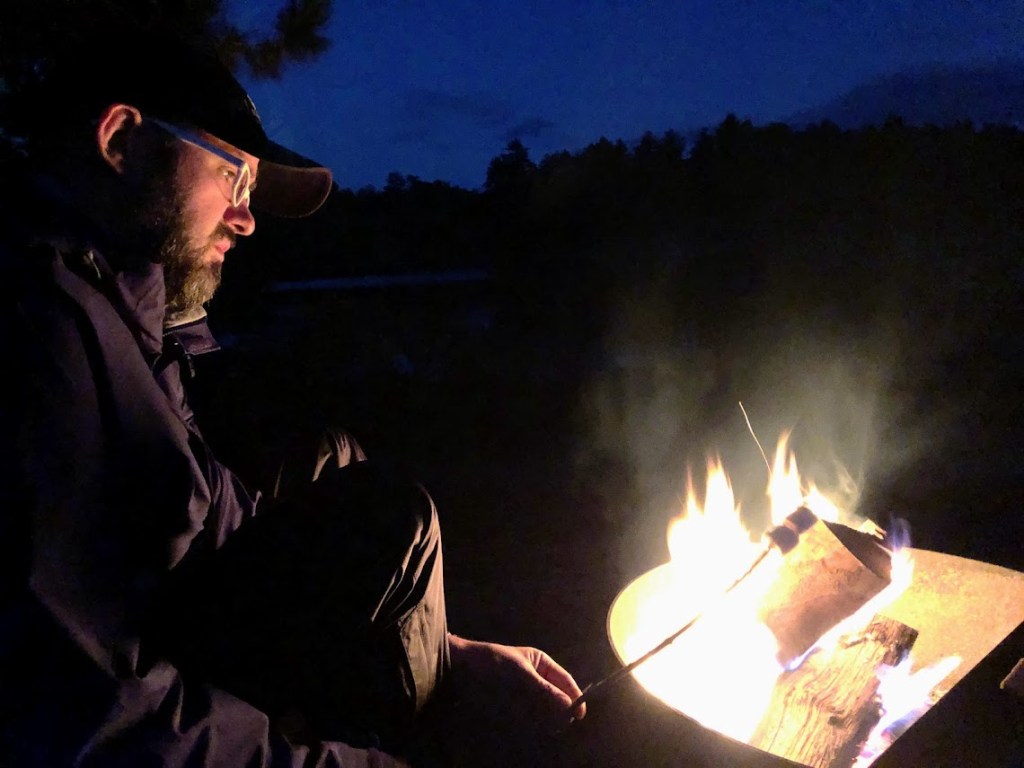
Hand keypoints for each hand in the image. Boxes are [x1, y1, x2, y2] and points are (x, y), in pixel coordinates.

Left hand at [447, 634, 585, 729]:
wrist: (461, 667)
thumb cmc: (491, 661)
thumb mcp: (518, 671)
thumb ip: (543, 688)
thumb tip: (568, 704)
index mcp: (542, 663)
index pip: (565, 680)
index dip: (574, 696)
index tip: (579, 715)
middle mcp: (537, 678)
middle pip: (557, 697)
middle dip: (560, 710)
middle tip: (561, 724)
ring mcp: (526, 693)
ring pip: (545, 709)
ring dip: (546, 718)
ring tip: (546, 727)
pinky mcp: (515, 705)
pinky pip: (530, 715)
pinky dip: (533, 722)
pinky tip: (530, 726)